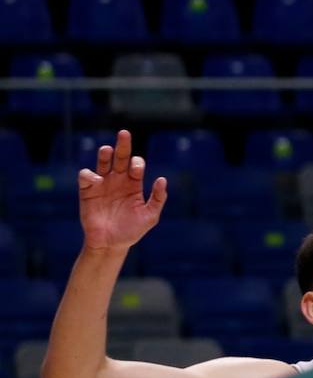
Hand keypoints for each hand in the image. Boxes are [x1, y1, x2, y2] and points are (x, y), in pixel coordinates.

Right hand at [77, 130, 166, 251]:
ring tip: (107, 150)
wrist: (110, 244)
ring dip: (105, 154)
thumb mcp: (150, 216)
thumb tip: (162, 179)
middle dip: (123, 146)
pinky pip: (86, 176)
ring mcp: (102, 184)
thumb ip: (158, 199)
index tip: (136, 170)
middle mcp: (118, 181)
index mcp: (133, 185)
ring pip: (102, 163)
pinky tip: (96, 180)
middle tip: (124, 133)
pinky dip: (89, 175)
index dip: (137, 164)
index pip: (135, 166)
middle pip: (120, 158)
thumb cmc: (132, 230)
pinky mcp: (87, 191)